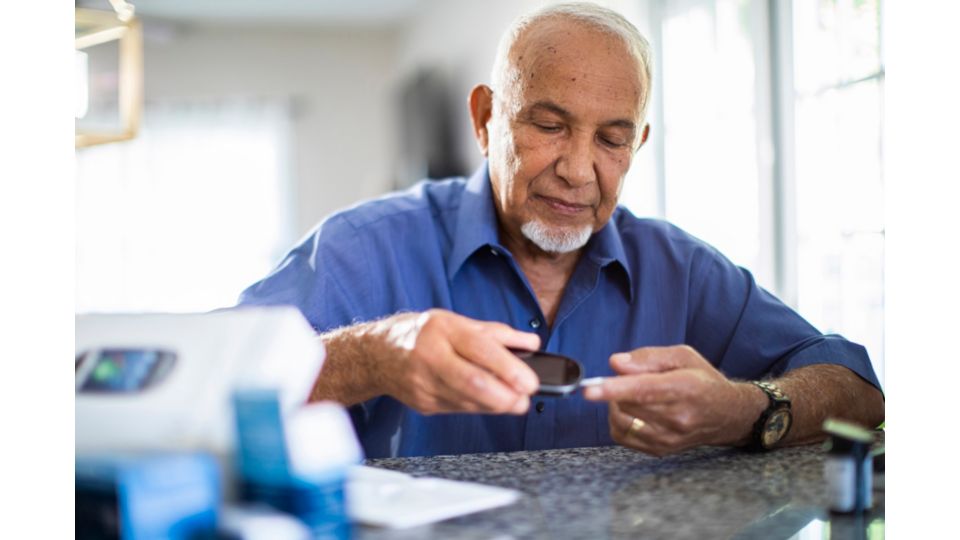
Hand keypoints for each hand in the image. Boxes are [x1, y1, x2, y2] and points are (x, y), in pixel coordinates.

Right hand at [374, 309, 540, 414]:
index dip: (509, 369)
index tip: (530, 382)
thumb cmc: (422, 334)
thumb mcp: (457, 322)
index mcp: (441, 330)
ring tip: (513, 401)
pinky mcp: (423, 404)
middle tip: (524, 399)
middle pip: (472, 382)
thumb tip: (531, 343)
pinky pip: (458, 409)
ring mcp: (424, 384)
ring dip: (496, 405)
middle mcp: (430, 356)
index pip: (480, 349)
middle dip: (504, 397)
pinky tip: (489, 401)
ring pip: (468, 402)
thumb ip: (496, 333)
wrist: (377, 354)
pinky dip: (479, 407)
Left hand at [583, 345, 761, 455]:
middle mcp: (678, 417)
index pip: (644, 391)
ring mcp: (669, 438)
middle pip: (628, 405)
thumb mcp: (683, 356)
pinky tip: (632, 411)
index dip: (615, 389)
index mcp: (685, 387)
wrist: (728, 415)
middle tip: (630, 379)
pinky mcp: (661, 450)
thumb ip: (648, 357)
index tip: (590, 390)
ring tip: (632, 395)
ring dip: (617, 405)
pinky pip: (623, 437)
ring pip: (622, 421)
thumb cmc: (703, 380)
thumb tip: (615, 363)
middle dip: (617, 389)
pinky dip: (618, 421)